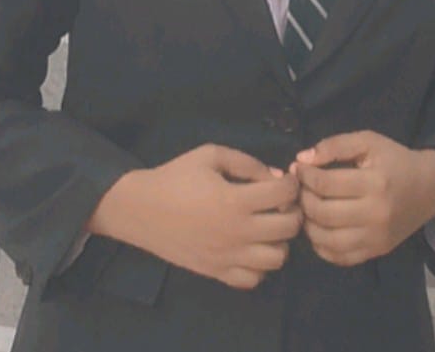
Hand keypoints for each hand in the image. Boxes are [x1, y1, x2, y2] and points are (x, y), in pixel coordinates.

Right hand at [89, 144, 302, 290]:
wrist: (141, 209)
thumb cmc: (176, 177)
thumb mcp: (211, 155)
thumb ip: (247, 163)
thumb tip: (276, 178)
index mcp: (235, 200)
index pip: (283, 194)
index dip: (291, 184)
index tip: (285, 181)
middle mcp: (236, 233)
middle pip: (288, 228)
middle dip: (293, 211)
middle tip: (281, 204)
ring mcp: (228, 257)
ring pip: (277, 259)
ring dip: (280, 241)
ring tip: (268, 227)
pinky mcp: (217, 273)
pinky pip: (253, 280)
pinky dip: (260, 266)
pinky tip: (251, 247)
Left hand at [285, 130, 434, 266]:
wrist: (428, 187)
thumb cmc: (395, 160)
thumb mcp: (368, 141)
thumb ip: (335, 145)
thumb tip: (302, 160)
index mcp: (375, 183)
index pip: (325, 184)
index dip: (305, 175)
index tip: (299, 168)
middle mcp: (376, 215)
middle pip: (323, 213)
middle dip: (303, 198)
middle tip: (301, 188)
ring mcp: (376, 238)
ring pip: (327, 240)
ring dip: (308, 224)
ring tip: (307, 208)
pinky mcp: (376, 252)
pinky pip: (340, 257)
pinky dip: (321, 246)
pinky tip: (319, 228)